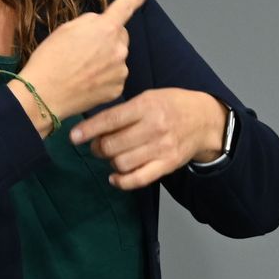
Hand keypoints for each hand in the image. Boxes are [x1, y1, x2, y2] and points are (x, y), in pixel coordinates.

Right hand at [16, 0, 146, 121]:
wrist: (44, 95)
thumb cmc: (50, 59)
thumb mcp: (66, 29)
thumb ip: (90, 22)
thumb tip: (100, 24)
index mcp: (105, 29)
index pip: (124, 8)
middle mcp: (119, 49)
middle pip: (120, 36)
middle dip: (108, 38)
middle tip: (85, 49)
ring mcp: (120, 70)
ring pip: (117, 58)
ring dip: (106, 59)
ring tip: (82, 69)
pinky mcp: (118, 88)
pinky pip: (115, 77)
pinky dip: (105, 77)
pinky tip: (87, 81)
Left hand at [70, 88, 228, 190]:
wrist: (204, 120)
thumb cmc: (170, 105)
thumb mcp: (148, 97)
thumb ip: (123, 111)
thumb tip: (92, 127)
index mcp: (147, 106)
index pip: (110, 120)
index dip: (88, 130)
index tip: (73, 137)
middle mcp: (154, 127)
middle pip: (112, 145)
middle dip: (97, 148)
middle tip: (96, 146)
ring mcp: (161, 148)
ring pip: (121, 163)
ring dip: (109, 162)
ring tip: (111, 156)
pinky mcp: (167, 165)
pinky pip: (138, 179)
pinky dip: (121, 182)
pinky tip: (114, 177)